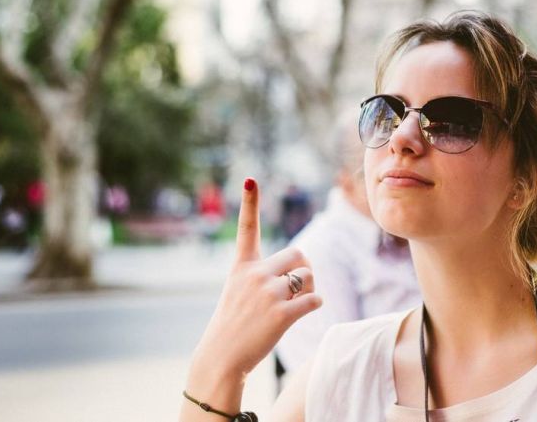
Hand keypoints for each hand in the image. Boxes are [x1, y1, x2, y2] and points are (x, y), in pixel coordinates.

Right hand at [191, 178, 321, 380]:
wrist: (222, 357)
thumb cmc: (233, 324)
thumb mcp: (238, 290)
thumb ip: (263, 274)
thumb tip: (304, 267)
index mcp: (241, 266)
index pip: (247, 228)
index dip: (249, 203)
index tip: (249, 180)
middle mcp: (254, 275)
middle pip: (299, 254)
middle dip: (304, 268)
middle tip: (298, 286)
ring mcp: (267, 294)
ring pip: (309, 277)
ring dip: (310, 289)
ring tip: (296, 304)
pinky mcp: (281, 314)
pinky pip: (314, 300)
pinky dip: (315, 305)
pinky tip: (303, 313)